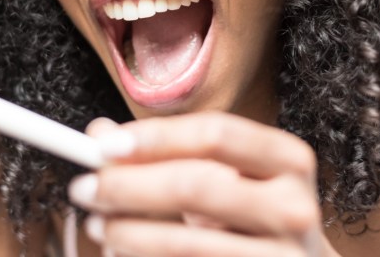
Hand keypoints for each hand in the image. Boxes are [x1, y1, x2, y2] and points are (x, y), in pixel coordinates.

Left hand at [69, 112, 335, 256]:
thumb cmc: (253, 221)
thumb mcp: (225, 178)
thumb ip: (169, 153)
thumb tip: (99, 136)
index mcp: (289, 160)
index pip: (216, 134)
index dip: (157, 136)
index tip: (103, 146)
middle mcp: (296, 206)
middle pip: (199, 185)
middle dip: (130, 186)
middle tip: (83, 190)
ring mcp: (286, 256)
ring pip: (189, 243)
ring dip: (129, 235)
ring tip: (99, 229)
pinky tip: (126, 254)